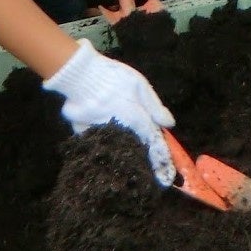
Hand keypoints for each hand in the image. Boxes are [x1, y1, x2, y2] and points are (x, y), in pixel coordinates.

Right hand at [44, 44, 176, 184]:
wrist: (81, 74)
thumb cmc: (114, 77)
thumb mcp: (139, 85)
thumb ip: (154, 106)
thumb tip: (169, 124)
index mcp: (134, 117)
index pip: (152, 142)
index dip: (161, 158)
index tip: (167, 175)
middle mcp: (118, 130)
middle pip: (135, 150)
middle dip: (145, 162)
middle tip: (155, 176)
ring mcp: (100, 134)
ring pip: (117, 148)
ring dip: (126, 157)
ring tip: (134, 169)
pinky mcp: (84, 134)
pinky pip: (98, 143)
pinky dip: (104, 145)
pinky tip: (108, 149)